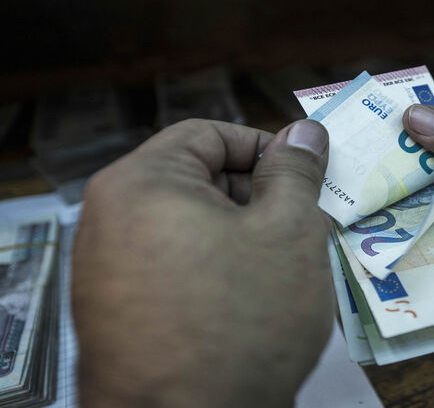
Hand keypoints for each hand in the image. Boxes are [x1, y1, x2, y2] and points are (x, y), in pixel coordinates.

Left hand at [73, 119, 332, 407]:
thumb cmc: (242, 320)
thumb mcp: (288, 232)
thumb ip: (296, 172)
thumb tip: (304, 132)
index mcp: (140, 183)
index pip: (208, 134)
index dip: (266, 148)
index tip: (306, 175)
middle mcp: (108, 220)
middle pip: (196, 181)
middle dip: (257, 199)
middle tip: (305, 228)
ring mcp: (107, 271)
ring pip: (190, 229)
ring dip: (242, 239)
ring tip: (283, 271)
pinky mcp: (116, 314)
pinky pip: (174, 269)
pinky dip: (216, 273)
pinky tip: (252, 304)